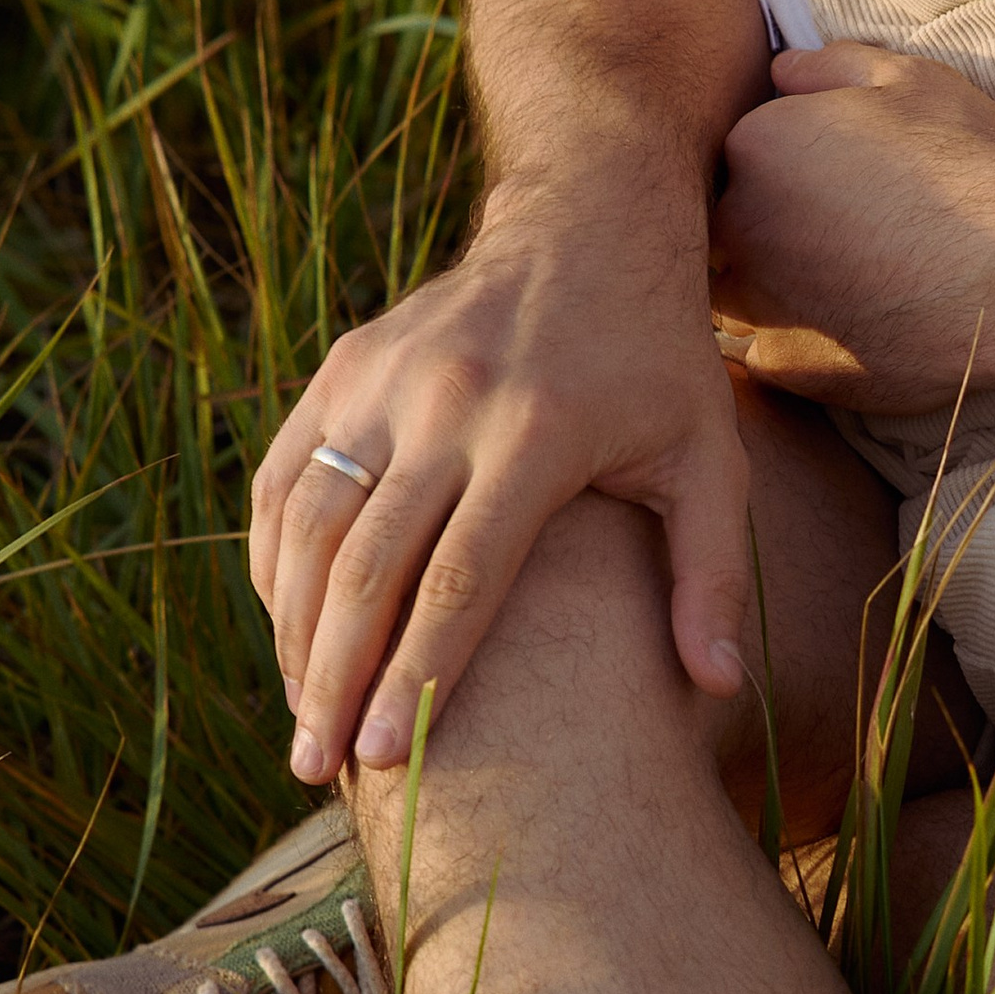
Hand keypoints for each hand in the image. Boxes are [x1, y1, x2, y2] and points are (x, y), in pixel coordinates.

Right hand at [249, 174, 752, 784]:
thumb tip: (716, 686)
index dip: (417, 673)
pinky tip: (289, 631)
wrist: (585, 224)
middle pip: (370, 564)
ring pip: (311, 524)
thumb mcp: (710, 459)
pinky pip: (288, 480)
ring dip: (295, 629)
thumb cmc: (657, 364)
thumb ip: (712, 575)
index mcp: (536, 432)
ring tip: (301, 719)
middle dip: (336, 677)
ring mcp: (382, 378)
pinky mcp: (344, 367)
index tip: (385, 758)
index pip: (461, 577)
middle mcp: (446, 402)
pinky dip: (277, 561)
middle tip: (317, 769)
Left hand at [710, 44, 994, 407]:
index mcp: (756, 144)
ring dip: (775, 288)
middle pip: (725, 227)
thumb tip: (782, 69)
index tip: (831, 179)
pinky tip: (860, 327)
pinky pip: (772, 354)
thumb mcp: (911, 82)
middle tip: (841, 233)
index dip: (783, 166)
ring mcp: (759, 302)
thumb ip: (830, 67)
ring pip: (735, 295)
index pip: (737, 154)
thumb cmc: (974, 166)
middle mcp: (739, 225)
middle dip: (766, 228)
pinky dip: (803, 343)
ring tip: (850, 281)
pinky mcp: (790, 367)